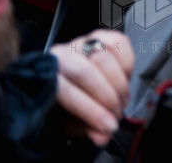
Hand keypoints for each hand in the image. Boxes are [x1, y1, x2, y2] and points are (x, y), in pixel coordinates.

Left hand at [50, 30, 133, 145]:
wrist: (67, 80)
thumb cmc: (65, 103)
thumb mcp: (68, 122)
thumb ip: (85, 128)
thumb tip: (103, 136)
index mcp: (45, 77)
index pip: (67, 91)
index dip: (91, 110)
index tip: (108, 125)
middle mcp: (61, 55)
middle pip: (87, 72)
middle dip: (108, 97)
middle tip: (117, 113)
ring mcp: (81, 42)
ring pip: (105, 55)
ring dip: (119, 82)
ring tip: (122, 98)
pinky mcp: (101, 35)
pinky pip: (119, 42)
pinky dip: (127, 63)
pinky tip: (125, 77)